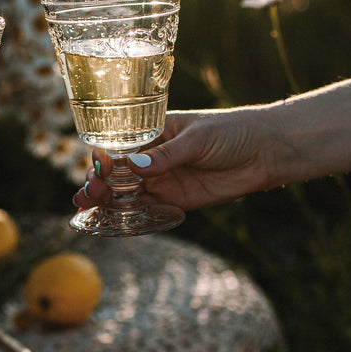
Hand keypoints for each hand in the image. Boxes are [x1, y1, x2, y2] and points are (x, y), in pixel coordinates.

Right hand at [72, 107, 275, 211]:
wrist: (264, 153)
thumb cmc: (232, 132)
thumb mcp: (198, 139)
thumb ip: (167, 155)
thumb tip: (135, 168)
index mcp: (154, 132)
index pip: (120, 144)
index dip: (103, 157)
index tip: (95, 167)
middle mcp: (154, 157)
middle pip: (117, 171)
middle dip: (98, 181)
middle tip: (87, 193)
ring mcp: (164, 179)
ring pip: (126, 192)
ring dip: (105, 199)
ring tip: (85, 206)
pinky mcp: (176, 200)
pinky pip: (146, 209)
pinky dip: (128, 215)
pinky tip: (110, 219)